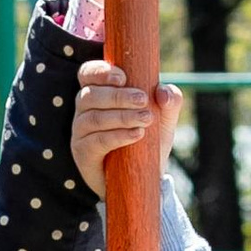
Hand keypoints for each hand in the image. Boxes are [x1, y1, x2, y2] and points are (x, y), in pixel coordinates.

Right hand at [73, 61, 181, 198]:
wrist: (143, 178)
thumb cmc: (148, 141)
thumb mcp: (164, 118)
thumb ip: (170, 100)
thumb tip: (163, 92)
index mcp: (99, 93)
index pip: (88, 74)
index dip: (100, 72)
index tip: (122, 77)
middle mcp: (84, 110)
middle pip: (90, 95)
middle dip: (118, 96)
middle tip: (143, 100)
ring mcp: (80, 132)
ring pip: (93, 118)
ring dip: (121, 116)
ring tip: (145, 119)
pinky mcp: (82, 153)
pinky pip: (96, 141)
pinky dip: (117, 136)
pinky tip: (136, 134)